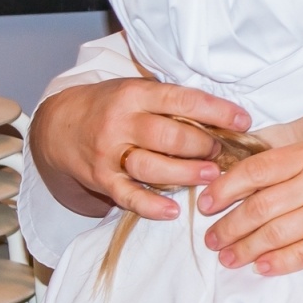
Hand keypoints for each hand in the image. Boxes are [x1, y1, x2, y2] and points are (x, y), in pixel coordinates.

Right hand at [28, 78, 250, 219]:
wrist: (59, 124)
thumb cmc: (111, 106)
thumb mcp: (138, 90)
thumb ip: (172, 102)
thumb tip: (223, 116)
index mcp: (135, 94)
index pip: (182, 100)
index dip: (217, 111)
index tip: (243, 120)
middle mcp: (120, 122)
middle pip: (169, 137)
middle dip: (203, 146)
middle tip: (223, 152)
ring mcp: (108, 153)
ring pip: (152, 167)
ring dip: (186, 174)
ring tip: (212, 175)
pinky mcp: (101, 179)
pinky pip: (128, 196)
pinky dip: (151, 206)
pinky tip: (174, 211)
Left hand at [197, 139, 302, 276]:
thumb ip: (291, 165)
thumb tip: (238, 183)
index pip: (257, 169)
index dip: (225, 188)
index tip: (205, 205)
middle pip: (262, 205)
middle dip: (230, 225)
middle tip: (212, 240)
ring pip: (278, 231)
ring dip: (247, 248)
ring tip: (228, 258)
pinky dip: (279, 262)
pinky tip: (261, 267)